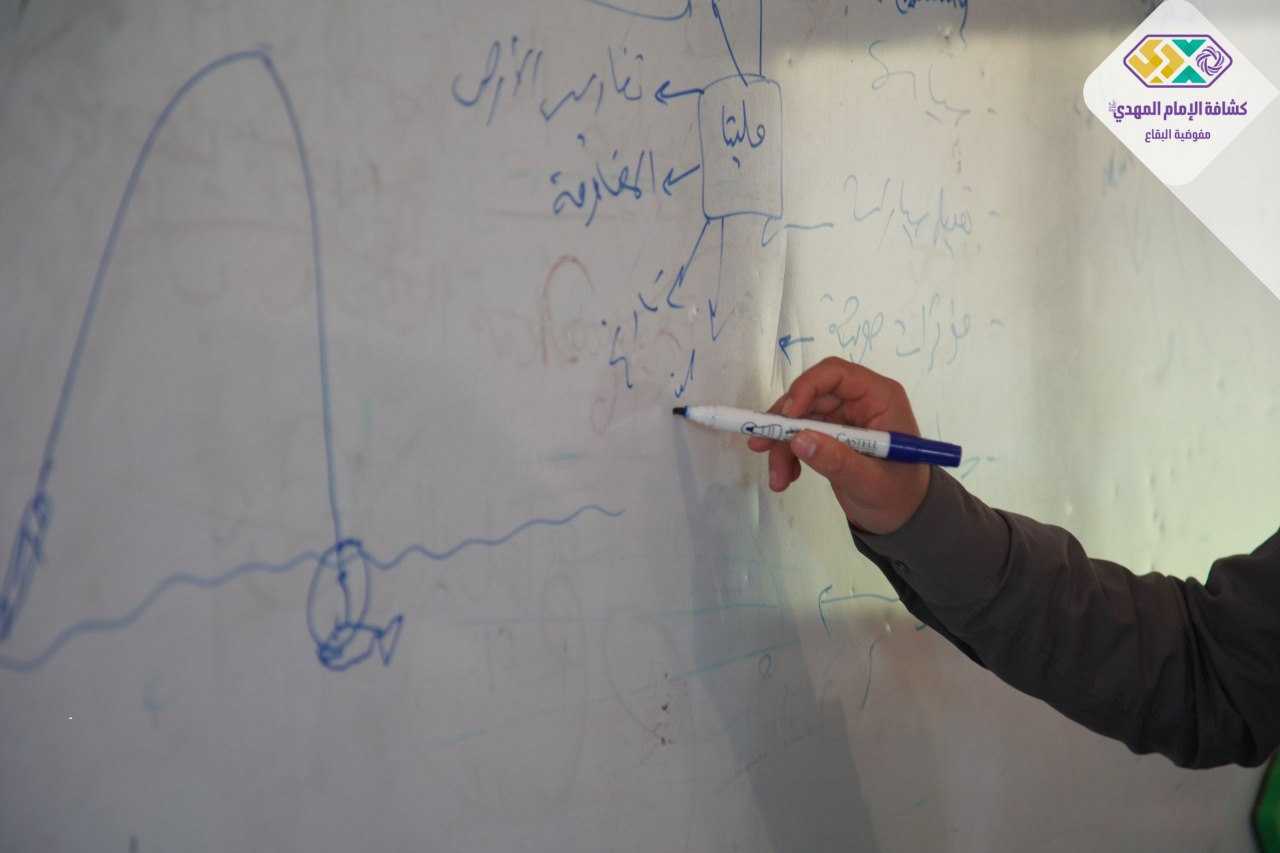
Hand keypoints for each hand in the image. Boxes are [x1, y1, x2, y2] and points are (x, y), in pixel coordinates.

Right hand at [747, 357, 929, 534]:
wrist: (903, 516)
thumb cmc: (898, 495)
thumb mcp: (870, 482)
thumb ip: (838, 461)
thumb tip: (798, 440)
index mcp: (879, 398)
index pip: (836, 374)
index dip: (806, 388)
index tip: (785, 417)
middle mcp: (859, 400)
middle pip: (810, 396)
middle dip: (784, 424)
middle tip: (761, 446)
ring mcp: (843, 417)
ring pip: (799, 418)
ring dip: (781, 445)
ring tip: (778, 479)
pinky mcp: (830, 435)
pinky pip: (800, 435)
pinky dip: (787, 454)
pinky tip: (786, 477)